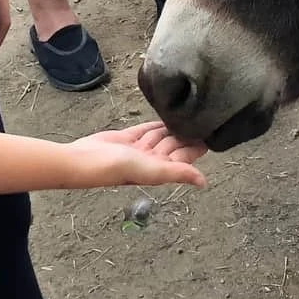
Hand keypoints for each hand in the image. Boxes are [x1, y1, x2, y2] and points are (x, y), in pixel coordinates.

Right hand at [70, 121, 208, 189]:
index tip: (212, 135)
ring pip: (160, 137)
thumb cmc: (117, 169)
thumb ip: (178, 173)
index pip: (183, 157)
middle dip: (187, 136)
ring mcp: (138, 150)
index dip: (196, 147)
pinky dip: (155, 125)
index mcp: (159, 170)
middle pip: (174, 146)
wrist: (85, 160)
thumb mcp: (152, 171)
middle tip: (204, 120)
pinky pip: (145, 130)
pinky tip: (164, 118)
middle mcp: (150, 161)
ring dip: (173, 129)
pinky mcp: (126, 139)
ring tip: (189, 116)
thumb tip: (202, 182)